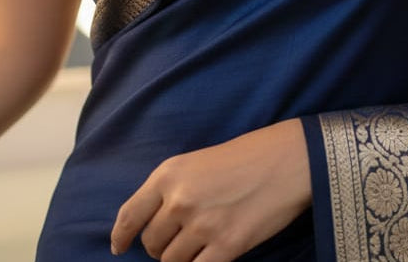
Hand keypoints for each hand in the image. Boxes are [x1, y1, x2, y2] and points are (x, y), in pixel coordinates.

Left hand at [110, 118, 311, 260]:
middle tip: (181, 239)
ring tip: (202, 244)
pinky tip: (209, 258)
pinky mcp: (226, 246)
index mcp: (169, 174)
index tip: (119, 247)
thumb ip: (172, 190)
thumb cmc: (246, 156)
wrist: (288, 159)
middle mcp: (179, 200)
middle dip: (162, 246)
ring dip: (182, 259)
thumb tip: (154, 225)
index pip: (130, 214)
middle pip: (152, 243)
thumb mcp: (198, 163)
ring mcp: (202, 225)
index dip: (121, 236)